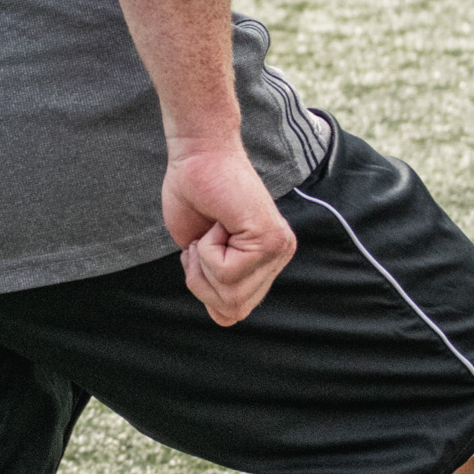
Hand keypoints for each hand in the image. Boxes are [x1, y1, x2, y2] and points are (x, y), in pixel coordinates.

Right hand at [161, 138, 295, 327]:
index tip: (202, 251)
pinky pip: (228, 271)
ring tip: (211, 231)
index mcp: (265, 261)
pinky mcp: (270, 239)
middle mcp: (279, 256)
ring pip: (230, 294)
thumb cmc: (194, 194)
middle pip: (232, 309)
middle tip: (203, 242)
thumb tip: (226, 318)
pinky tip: (218, 223)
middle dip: (201, 281)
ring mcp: (278, 249)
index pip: (234, 311)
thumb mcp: (201, 253)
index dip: (205, 290)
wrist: (197, 155)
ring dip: (204, 264)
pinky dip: (209, 249)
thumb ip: (217, 284)